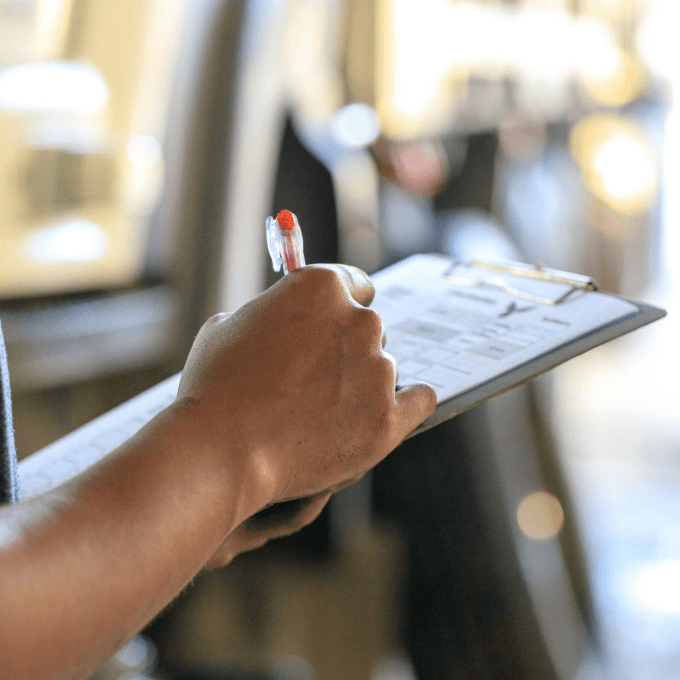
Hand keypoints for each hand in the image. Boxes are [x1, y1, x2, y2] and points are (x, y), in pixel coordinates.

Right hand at [177, 264, 435, 558]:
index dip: (343, 304)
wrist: (221, 448)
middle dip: (347, 349)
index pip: (355, 283)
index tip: (337, 321)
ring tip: (320, 414)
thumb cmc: (217, 384)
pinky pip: (418, 401)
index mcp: (322, 287)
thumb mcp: (231, 326)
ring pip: (382, 370)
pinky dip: (406, 406)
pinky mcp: (388, 419)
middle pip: (370, 329)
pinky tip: (391, 411)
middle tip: (315, 378)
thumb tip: (283, 320)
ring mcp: (378, 370)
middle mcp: (360, 321)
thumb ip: (271, 315)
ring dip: (362, 384)